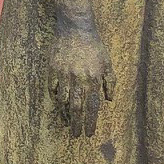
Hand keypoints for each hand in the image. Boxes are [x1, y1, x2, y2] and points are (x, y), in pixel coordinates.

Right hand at [48, 22, 113, 137]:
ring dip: (65, 114)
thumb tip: (109, 100)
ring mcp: (64, 75)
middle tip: (76, 135)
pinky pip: (53, 89)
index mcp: (94, 79)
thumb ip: (110, 82)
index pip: (93, 106)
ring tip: (67, 123)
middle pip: (77, 108)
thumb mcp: (107, 62)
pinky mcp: (53, 70)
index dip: (91, 122)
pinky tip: (59, 104)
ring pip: (64, 101)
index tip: (89, 133)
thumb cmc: (94, 46)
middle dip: (77, 124)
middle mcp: (79, 80)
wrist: (75, 28)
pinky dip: (56, 98)